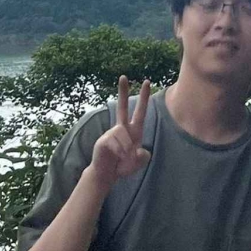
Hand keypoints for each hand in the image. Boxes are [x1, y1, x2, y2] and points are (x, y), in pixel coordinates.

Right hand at [88, 76, 151, 190]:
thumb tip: (138, 150)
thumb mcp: (138, 163)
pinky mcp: (103, 140)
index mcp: (133, 131)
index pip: (140, 111)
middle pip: (122, 107)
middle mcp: (121, 129)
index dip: (143, 98)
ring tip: (123, 158)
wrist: (106, 175)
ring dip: (126, 149)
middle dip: (122, 92)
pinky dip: (120, 152)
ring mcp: (111, 133)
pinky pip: (115, 143)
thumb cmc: (122, 166)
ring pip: (123, 134)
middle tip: (123, 76)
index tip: (147, 81)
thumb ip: (143, 157)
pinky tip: (116, 157)